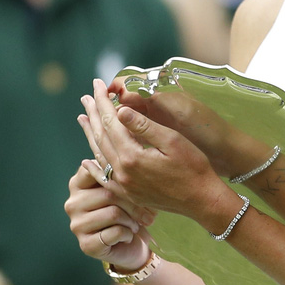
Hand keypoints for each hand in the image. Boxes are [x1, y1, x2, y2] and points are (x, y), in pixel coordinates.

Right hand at [66, 160, 155, 268]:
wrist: (131, 246)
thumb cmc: (127, 212)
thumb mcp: (123, 189)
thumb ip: (118, 175)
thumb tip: (123, 164)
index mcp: (77, 185)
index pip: (95, 170)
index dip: (120, 178)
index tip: (135, 187)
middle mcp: (72, 203)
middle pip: (109, 194)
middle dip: (133, 204)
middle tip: (145, 213)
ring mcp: (76, 225)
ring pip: (113, 213)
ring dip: (131, 221)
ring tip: (134, 225)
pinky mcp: (86, 245)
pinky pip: (115, 232)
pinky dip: (128, 234)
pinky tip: (127, 236)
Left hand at [79, 80, 232, 228]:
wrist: (202, 201)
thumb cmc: (193, 168)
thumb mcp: (172, 141)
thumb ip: (144, 126)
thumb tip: (120, 110)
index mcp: (132, 157)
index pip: (111, 122)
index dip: (103, 101)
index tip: (97, 84)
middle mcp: (122, 173)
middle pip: (101, 137)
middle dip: (94, 114)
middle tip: (86, 97)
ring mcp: (123, 186)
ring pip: (99, 155)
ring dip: (90, 135)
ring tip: (83, 118)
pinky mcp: (128, 194)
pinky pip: (104, 177)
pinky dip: (94, 166)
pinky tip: (87, 160)